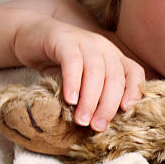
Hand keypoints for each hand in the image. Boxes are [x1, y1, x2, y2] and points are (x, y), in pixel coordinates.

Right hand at [12, 12, 144, 130]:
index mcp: (114, 56)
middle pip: (115, 76)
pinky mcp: (63, 40)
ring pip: (96, 71)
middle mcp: (104, 47)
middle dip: (108, 104)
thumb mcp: (82, 79)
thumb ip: (95, 94)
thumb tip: (102, 123)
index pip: (135, 72)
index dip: (134, 90)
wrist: (29, 37)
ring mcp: (85, 41)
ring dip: (90, 99)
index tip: (126, 111)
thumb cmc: (59, 63)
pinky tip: (70, 99)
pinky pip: (72, 62)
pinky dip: (73, 82)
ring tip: (82, 119)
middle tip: (98, 126)